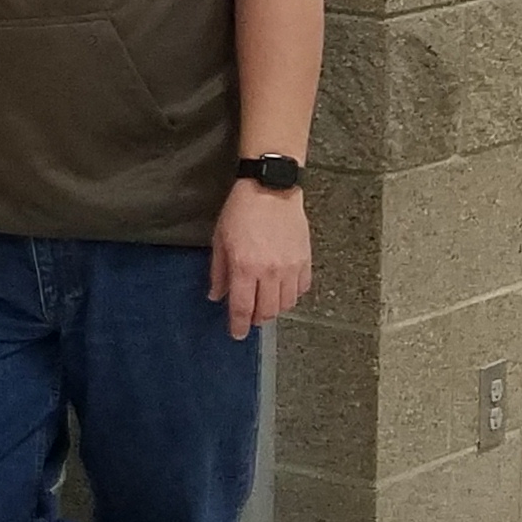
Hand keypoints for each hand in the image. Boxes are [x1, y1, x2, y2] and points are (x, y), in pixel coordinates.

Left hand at [210, 178, 311, 337]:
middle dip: (256, 319)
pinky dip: (292, 294)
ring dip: (274, 308)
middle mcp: (269, 272)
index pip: (241, 308)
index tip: (236, 334)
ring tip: (265, 302)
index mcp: (244, 268)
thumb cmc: (241, 211)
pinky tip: (283, 289)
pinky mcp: (305, 260)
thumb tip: (216, 296)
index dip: (238, 325)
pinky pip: (302, 289)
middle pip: (266, 311)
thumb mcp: (220, 240)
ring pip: (286, 304)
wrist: (271, 188)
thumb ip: (218, 272)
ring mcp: (290, 267)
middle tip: (250, 318)